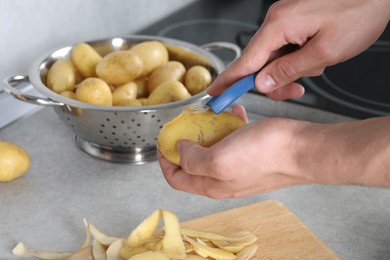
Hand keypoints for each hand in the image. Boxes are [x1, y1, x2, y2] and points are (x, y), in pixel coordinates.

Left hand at [158, 112, 389, 197]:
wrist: (301, 149)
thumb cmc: (263, 155)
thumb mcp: (219, 159)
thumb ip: (193, 160)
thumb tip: (181, 152)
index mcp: (211, 185)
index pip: (176, 179)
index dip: (164, 160)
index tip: (164, 140)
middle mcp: (223, 180)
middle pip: (192, 164)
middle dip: (186, 143)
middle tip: (186, 123)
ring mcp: (238, 167)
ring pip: (213, 149)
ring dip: (208, 132)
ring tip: (210, 115)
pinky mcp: (251, 154)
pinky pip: (233, 140)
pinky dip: (229, 127)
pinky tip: (235, 113)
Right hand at [208, 0, 389, 100]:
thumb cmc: (360, 12)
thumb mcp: (325, 51)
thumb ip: (288, 69)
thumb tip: (262, 83)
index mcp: (279, 25)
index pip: (245, 61)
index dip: (229, 81)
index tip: (215, 95)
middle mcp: (277, 20)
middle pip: (259, 62)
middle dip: (274, 80)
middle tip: (295, 91)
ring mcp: (285, 19)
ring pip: (274, 56)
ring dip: (290, 69)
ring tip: (317, 65)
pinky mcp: (294, 20)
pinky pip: (285, 46)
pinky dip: (296, 57)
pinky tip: (316, 55)